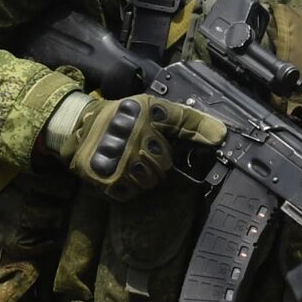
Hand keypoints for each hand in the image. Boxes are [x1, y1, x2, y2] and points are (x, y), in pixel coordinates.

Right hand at [58, 94, 226, 200]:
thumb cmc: (124, 117)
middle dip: (157, 160)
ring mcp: (117, 160)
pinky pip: (130, 192)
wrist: (79, 127)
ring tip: (130, 160)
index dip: (200, 134)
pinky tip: (121, 171)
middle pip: (164, 165)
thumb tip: (221, 135)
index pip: (183, 126)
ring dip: (143, 175)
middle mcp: (131, 137)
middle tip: (142, 150)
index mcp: (146, 115)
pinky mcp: (103, 179)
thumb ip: (189, 121)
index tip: (216, 140)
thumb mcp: (156, 110)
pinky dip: (128, 185)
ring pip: (148, 181)